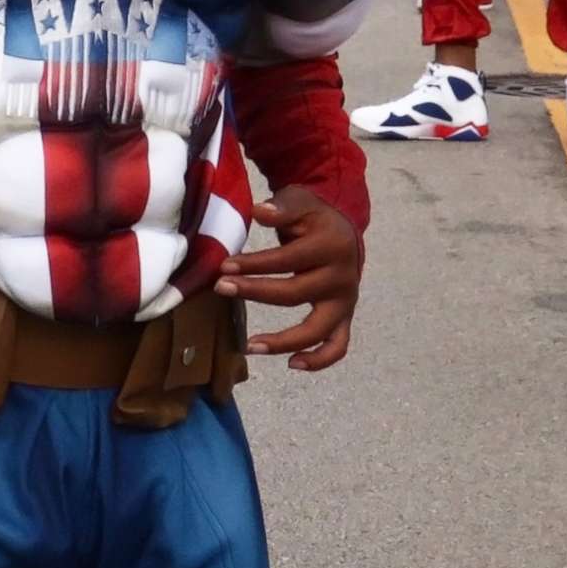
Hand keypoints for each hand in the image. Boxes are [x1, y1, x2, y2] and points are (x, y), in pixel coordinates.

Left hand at [215, 186, 360, 372]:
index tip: (223, 267)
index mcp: (331, 246)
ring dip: (283, 342)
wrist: (343, 230)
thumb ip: (281, 208)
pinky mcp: (345, 317)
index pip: (287, 259)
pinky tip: (292, 365)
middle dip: (254, 292)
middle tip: (221, 289)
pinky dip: (319, 360)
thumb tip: (259, 211)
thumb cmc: (313, 217)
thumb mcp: (300, 202)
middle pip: (294, 293)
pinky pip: (338, 346)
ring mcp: (345, 301)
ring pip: (317, 330)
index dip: (254, 265)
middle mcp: (342, 277)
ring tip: (249, 346)